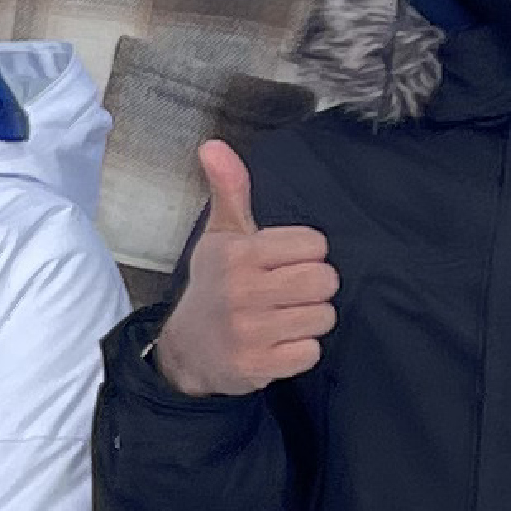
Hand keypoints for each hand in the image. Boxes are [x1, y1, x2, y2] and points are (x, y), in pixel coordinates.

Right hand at [153, 141, 336, 397]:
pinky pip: (310, 353)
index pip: (315, 245)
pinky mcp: (256, 366)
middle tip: (288, 294)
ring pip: (322, 317)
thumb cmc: (214, 286)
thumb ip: (229, 190)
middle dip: (313, 288)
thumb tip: (213, 145)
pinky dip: (299, 351)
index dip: (306, 255)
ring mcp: (248, 331)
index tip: (281, 264)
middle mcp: (242, 291)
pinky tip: (278, 344)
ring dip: (308, 321)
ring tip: (282, 319)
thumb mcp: (220, 237)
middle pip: (324, 281)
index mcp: (239, 254)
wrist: (185, 350)